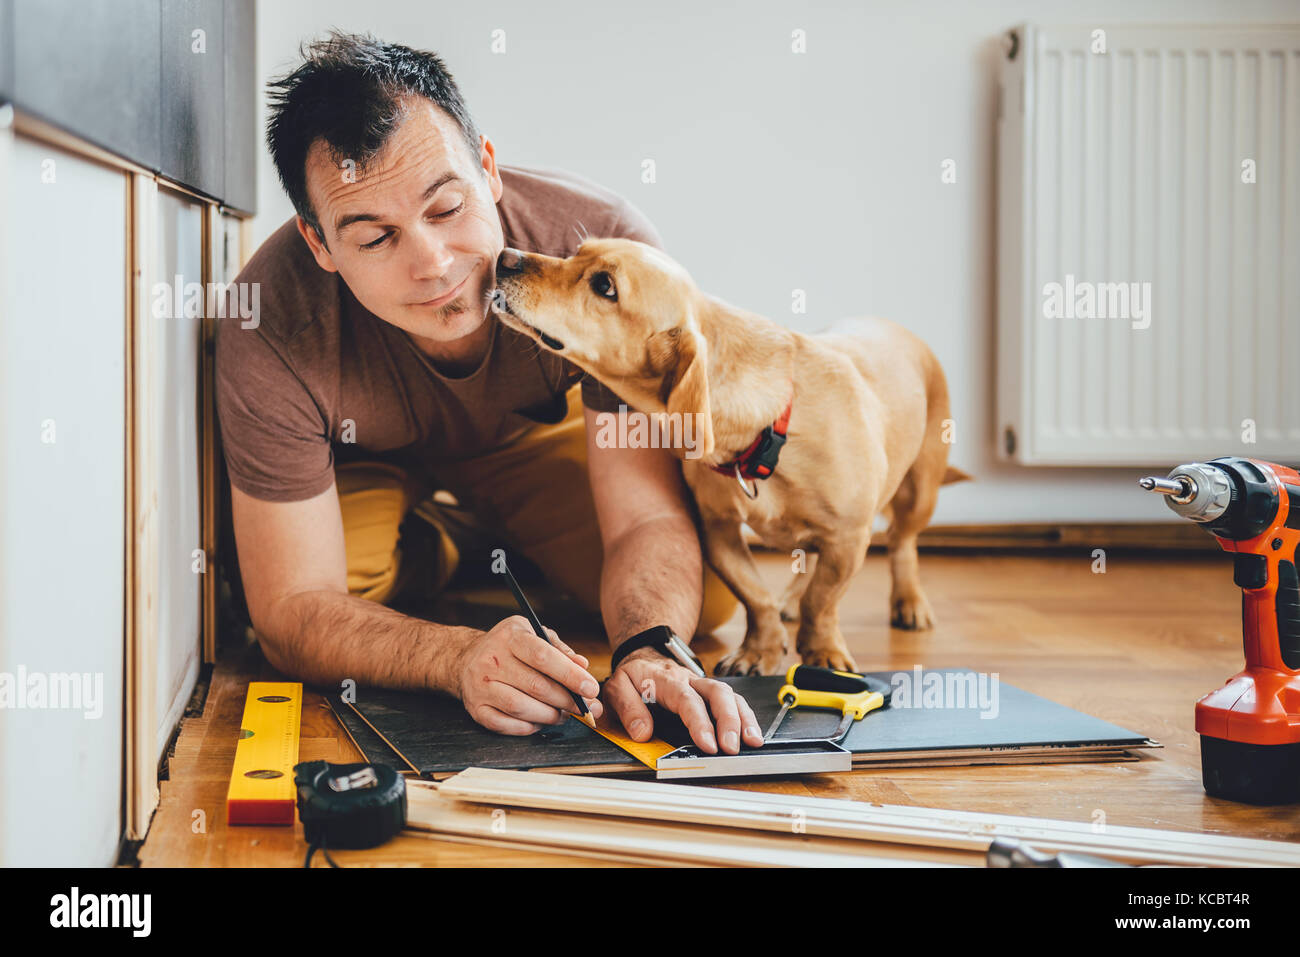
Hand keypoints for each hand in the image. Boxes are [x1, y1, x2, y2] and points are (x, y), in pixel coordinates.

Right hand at [455, 615, 602, 734]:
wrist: (465, 659)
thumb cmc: (509, 647)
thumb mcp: (533, 634)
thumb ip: (559, 649)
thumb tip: (583, 666)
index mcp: (510, 637)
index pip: (542, 656)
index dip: (569, 675)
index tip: (590, 689)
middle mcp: (492, 660)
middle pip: (536, 686)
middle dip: (567, 701)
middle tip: (585, 708)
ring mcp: (481, 686)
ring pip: (521, 707)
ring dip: (549, 715)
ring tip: (563, 714)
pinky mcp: (476, 708)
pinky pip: (505, 724)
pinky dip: (528, 727)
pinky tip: (540, 721)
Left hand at [602, 647, 763, 753]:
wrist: (644, 657)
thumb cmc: (633, 676)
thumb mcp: (616, 688)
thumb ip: (627, 709)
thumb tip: (642, 733)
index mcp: (666, 679)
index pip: (687, 699)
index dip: (699, 722)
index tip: (708, 744)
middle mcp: (690, 680)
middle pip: (718, 693)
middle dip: (729, 721)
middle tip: (731, 748)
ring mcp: (704, 685)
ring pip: (731, 695)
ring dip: (743, 719)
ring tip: (752, 742)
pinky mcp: (711, 692)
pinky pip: (734, 701)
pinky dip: (746, 717)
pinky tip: (753, 734)